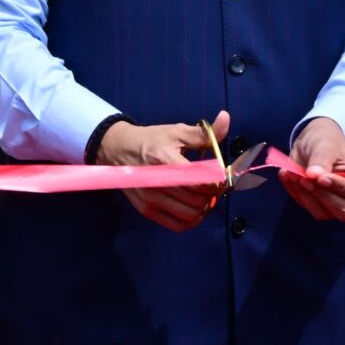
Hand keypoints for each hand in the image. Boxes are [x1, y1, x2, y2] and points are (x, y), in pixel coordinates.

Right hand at [96, 109, 228, 232]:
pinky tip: (193, 208)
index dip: (217, 182)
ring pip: (191, 215)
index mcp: (166, 160)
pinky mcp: (147, 211)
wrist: (118, 150)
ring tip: (204, 197)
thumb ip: (204, 133)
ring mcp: (151, 200)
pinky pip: (178, 225)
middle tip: (213, 186)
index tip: (220, 177)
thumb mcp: (177, 131)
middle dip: (212, 195)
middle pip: (198, 200)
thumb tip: (226, 118)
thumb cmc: (151, 140)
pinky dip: (191, 220)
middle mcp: (157, 183)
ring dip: (203, 208)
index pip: (201, 182)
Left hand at [280, 118, 344, 223]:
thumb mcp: (325, 145)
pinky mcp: (322, 208)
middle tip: (304, 177)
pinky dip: (297, 194)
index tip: (321, 177)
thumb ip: (322, 159)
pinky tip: (289, 177)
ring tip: (294, 174)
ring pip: (324, 213)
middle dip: (321, 194)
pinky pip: (309, 208)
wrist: (311, 145)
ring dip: (306, 195)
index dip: (340, 187)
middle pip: (344, 211)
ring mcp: (339, 206)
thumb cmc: (326, 142)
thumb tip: (313, 174)